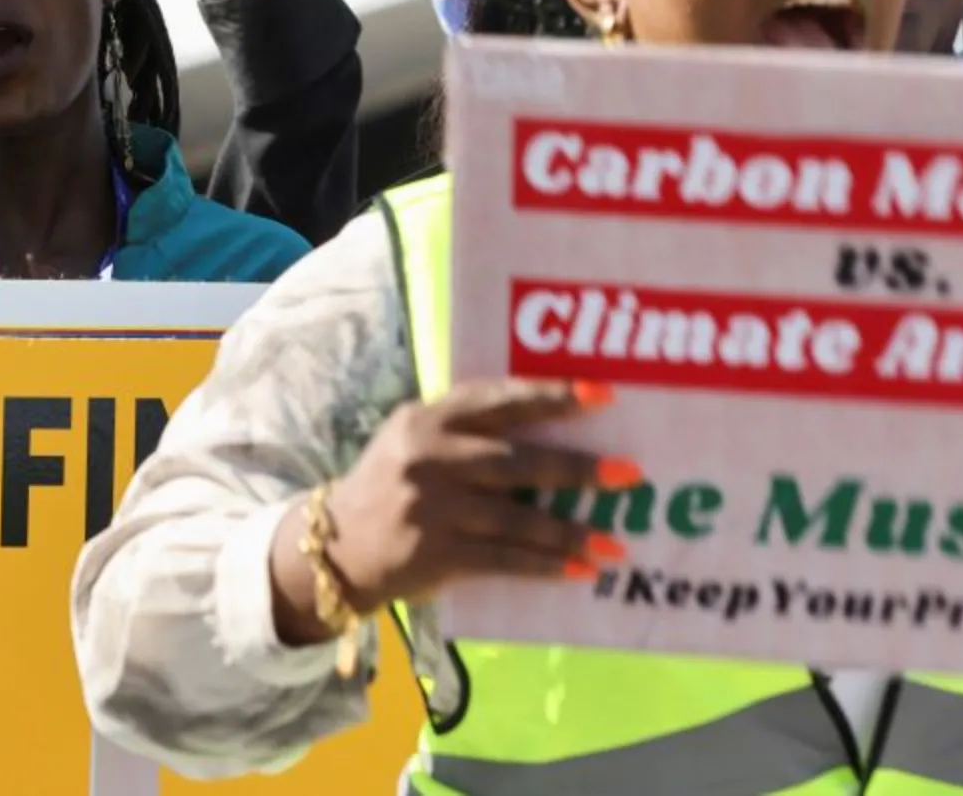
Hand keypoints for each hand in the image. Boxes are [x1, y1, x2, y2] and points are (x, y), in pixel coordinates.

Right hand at [274, 379, 628, 629]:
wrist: (335, 547)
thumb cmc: (390, 485)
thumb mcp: (414, 439)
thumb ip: (465, 428)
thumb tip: (550, 426)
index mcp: (427, 417)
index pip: (498, 400)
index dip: (552, 395)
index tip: (603, 394)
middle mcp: (428, 456)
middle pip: (516, 461)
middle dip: (576, 469)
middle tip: (628, 474)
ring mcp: (431, 507)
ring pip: (516, 517)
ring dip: (569, 531)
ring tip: (613, 541)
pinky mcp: (436, 553)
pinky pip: (503, 558)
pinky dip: (545, 564)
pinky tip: (579, 569)